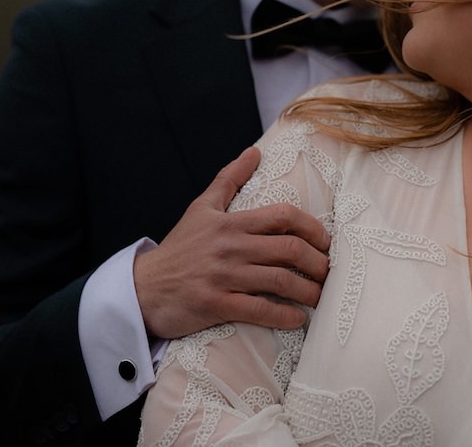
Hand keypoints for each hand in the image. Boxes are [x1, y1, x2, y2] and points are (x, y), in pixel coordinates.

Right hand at [134, 146, 330, 338]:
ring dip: (309, 291)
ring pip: (280, 281)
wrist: (142, 288)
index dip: (313, 228)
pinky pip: (259, 310)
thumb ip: (229, 180)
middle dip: (318, 262)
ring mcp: (224, 276)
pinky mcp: (216, 304)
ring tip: (320, 296)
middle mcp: (231, 247)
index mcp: (231, 222)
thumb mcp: (201, 208)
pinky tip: (297, 319)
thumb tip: (254, 152)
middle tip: (329, 272)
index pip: (284, 216)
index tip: (327, 241)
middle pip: (289, 249)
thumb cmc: (179, 248)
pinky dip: (284, 316)